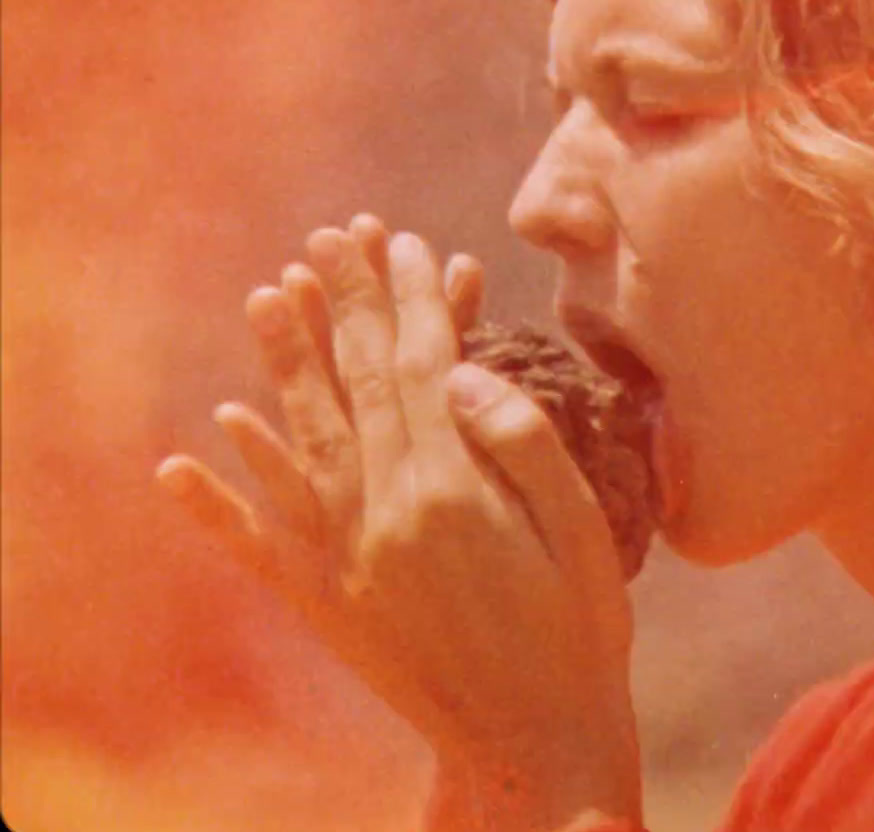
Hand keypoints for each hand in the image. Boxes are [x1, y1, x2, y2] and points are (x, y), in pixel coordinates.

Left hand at [156, 214, 642, 831]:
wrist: (538, 742)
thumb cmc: (579, 632)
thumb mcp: (583, 530)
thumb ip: (521, 443)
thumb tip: (458, 373)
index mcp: (454, 491)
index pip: (421, 366)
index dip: (412, 299)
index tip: (407, 241)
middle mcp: (385, 515)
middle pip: (357, 385)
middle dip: (349, 303)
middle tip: (337, 236)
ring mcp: (347, 560)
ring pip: (303, 440)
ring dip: (284, 363)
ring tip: (272, 293)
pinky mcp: (328, 603)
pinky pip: (260, 542)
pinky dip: (220, 498)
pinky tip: (186, 454)